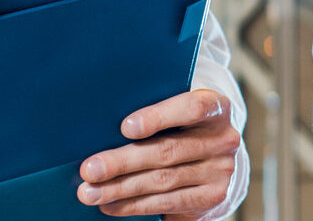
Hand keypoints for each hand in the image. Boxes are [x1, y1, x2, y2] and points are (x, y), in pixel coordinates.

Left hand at [78, 89, 241, 218]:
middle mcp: (223, 139)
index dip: (158, 117)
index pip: (191, 108)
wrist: (215, 159)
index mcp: (215, 108)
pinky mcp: (212, 197)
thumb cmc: (182, 127)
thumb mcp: (177, 113)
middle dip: (123, 161)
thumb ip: (153, 116)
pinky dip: (134, 205)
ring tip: (90, 192)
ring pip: (163, 180)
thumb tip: (103, 129)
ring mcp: (220, 171)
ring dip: (121, 188)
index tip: (125, 127)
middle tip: (90, 169)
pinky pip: (167, 202)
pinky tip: (111, 205)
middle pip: (168, 151)